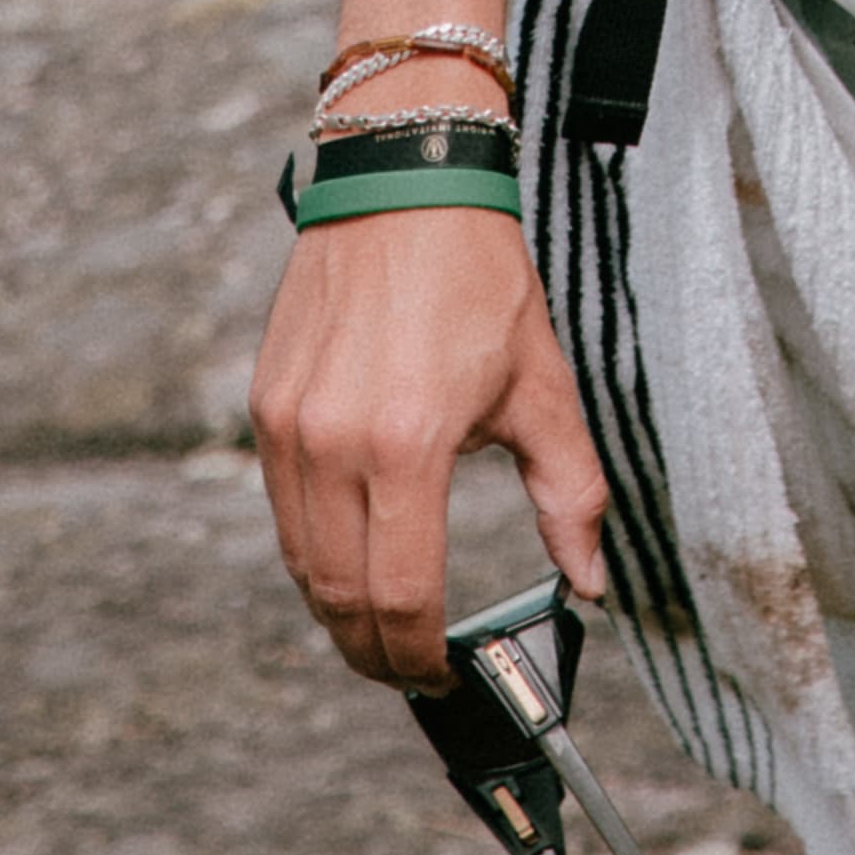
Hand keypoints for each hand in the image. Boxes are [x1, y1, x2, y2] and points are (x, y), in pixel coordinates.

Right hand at [251, 213, 608, 684]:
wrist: (405, 179)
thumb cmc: (478, 276)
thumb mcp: (541, 387)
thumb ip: (567, 496)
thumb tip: (588, 581)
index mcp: (408, 444)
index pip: (400, 596)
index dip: (419, 656)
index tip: (444, 675)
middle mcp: (333, 443)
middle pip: (339, 596)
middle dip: (375, 652)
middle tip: (411, 671)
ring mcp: (289, 425)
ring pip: (301, 561)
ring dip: (338, 609)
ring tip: (382, 626)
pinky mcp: (266, 404)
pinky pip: (282, 509)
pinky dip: (313, 551)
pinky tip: (352, 554)